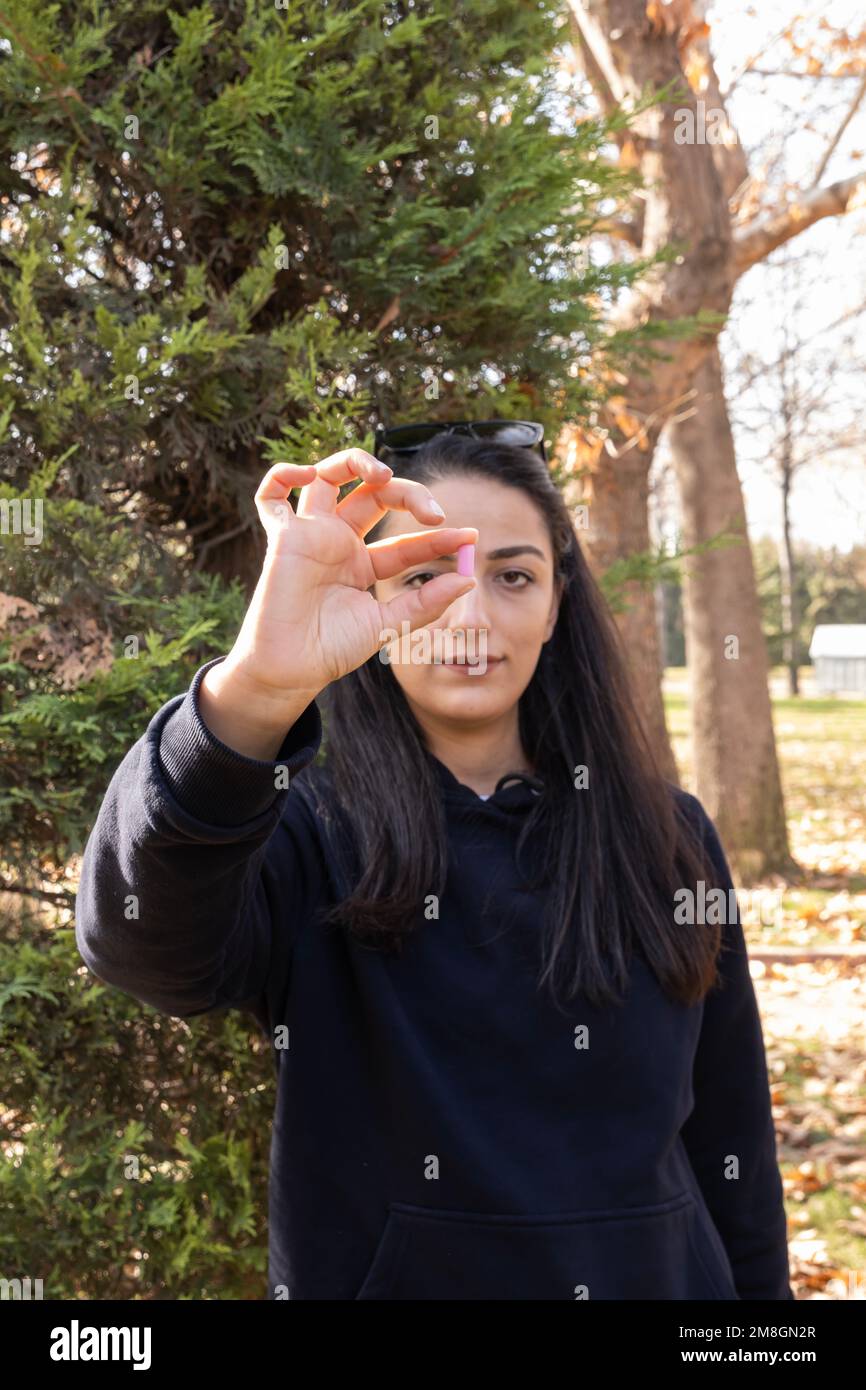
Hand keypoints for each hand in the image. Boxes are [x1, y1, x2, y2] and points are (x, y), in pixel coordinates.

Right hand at [219, 448, 477, 701]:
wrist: (293, 669)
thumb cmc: (334, 650)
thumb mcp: (389, 624)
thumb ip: (426, 602)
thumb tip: (468, 580)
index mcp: (364, 563)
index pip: (407, 540)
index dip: (439, 538)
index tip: (470, 538)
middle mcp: (338, 542)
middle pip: (374, 495)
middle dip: (408, 493)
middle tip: (435, 513)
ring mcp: (311, 535)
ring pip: (328, 477)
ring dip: (355, 462)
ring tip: (381, 475)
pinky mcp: (283, 537)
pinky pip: (271, 496)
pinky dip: (283, 475)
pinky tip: (308, 475)